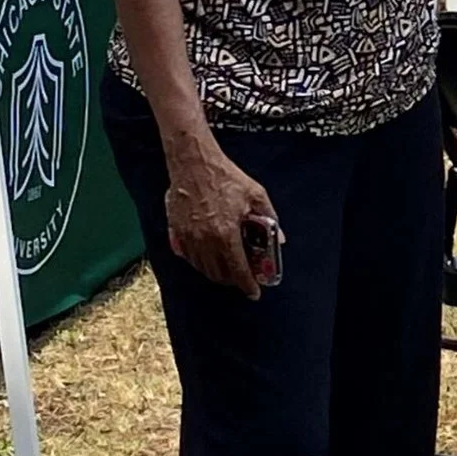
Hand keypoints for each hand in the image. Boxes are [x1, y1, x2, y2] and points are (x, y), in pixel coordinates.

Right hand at [164, 137, 277, 298]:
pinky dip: (201, 263)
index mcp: (226, 234)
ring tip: (229, 268)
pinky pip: (189, 258)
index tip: (254, 292)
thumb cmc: (225, 177)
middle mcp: (205, 241)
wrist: (193, 163)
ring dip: (217, 273)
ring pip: (203, 268)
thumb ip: (269, 218)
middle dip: (233, 280)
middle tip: (244, 277)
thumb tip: (281, 238)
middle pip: (219, 274)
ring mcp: (188, 238)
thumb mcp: (256, 195)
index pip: (238, 270)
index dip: (247, 285)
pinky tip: (210, 257)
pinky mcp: (176, 233)